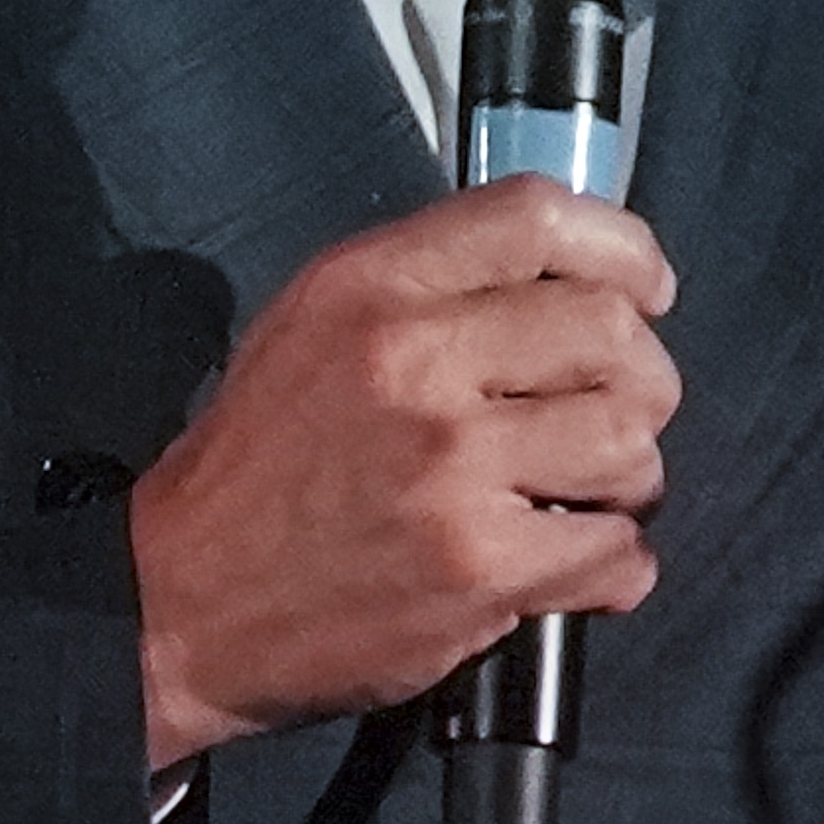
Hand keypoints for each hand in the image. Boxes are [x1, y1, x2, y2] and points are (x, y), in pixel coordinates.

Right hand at [127, 178, 680, 767]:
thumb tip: (567, 274)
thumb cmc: (259, 466)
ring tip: (584, 495)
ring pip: (630, 442)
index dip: (622, 250)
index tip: (646, 292)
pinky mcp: (477, 567)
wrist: (178, 605)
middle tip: (614, 416)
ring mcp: (451, 467)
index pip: (536, 218)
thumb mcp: (313, 328)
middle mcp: (415, 362)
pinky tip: (573, 566)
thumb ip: (431, 287)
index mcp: (372, 289)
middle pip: (611, 332)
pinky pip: (617, 551)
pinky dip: (614, 565)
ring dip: (630, 478)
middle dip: (639, 378)